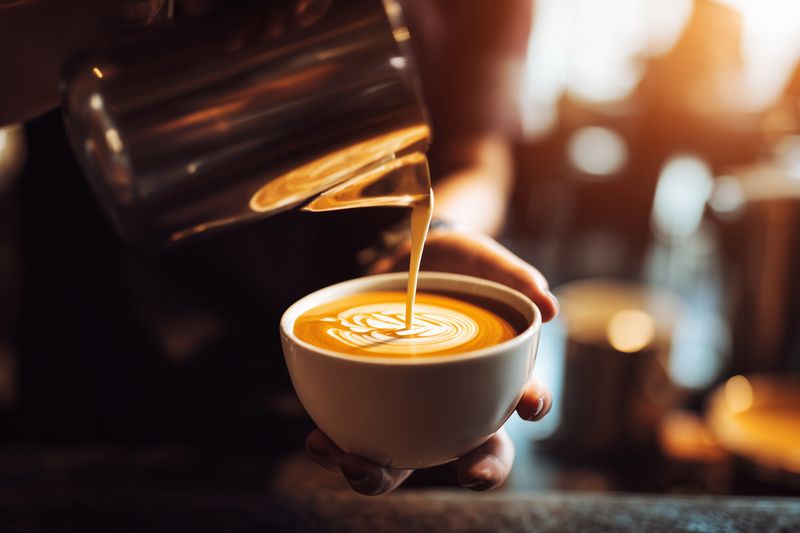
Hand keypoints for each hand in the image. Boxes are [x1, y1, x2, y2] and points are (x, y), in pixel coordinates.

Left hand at [305, 227, 556, 494]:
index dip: (533, 412)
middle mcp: (461, 402)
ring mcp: (414, 407)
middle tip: (467, 473)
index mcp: (497, 375)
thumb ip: (513, 278)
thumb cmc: (458, 267)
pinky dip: (335, 447)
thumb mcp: (485, 263)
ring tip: (359, 463)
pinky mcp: (373, 399)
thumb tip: (548, 305)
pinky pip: (357, 433)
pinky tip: (319, 440)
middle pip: (475, 451)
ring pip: (406, 459)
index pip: (521, 409)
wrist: (409, 256)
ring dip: (384, 473)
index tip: (523, 416)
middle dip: (476, 469)